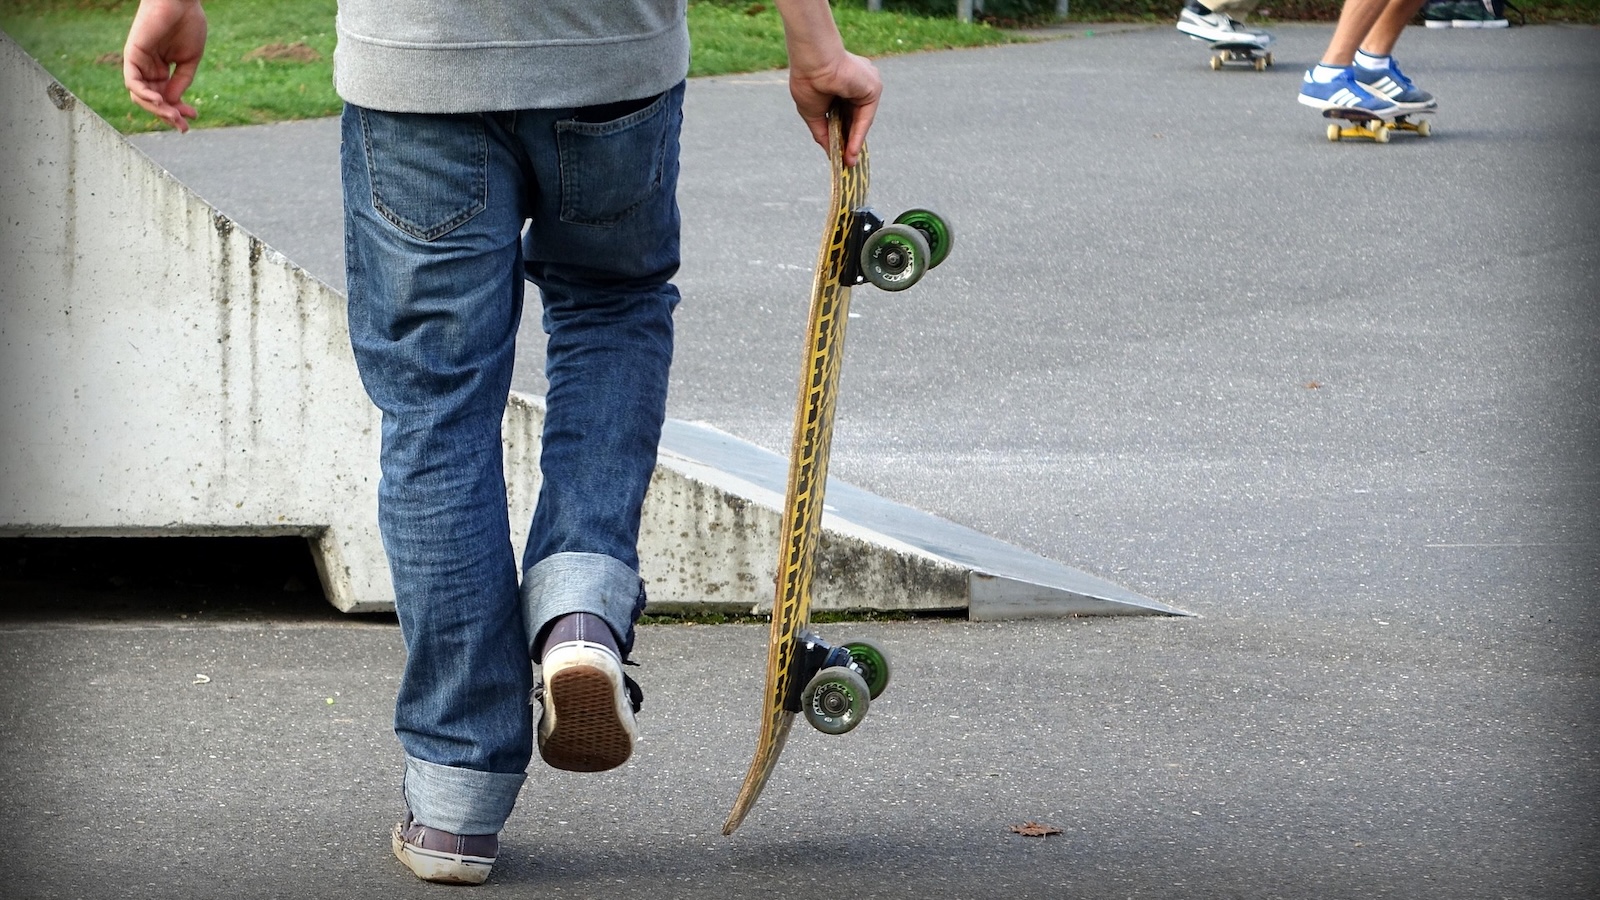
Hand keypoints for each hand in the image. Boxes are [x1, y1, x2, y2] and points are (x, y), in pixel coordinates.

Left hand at [123, 0, 206, 131]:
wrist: (181, 2)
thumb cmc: (188, 24)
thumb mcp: (189, 61)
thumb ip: (181, 82)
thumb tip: (171, 104)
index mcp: (162, 69)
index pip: (165, 97)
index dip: (178, 110)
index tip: (193, 118)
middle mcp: (148, 67)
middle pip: (152, 100)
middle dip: (168, 115)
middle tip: (183, 125)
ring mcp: (139, 62)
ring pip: (140, 96)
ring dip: (157, 110)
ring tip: (173, 115)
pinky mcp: (132, 55)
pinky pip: (132, 82)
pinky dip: (144, 95)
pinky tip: (159, 101)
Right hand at [788, 50, 881, 166]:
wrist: (814, 62)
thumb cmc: (808, 81)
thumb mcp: (813, 113)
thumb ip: (822, 132)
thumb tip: (829, 152)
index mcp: (841, 85)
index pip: (844, 114)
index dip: (840, 134)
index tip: (837, 153)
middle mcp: (857, 84)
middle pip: (854, 119)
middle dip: (848, 141)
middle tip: (844, 162)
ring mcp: (866, 86)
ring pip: (860, 120)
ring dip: (854, 143)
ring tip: (847, 162)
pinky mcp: (873, 88)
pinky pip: (866, 118)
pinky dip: (858, 136)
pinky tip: (851, 151)